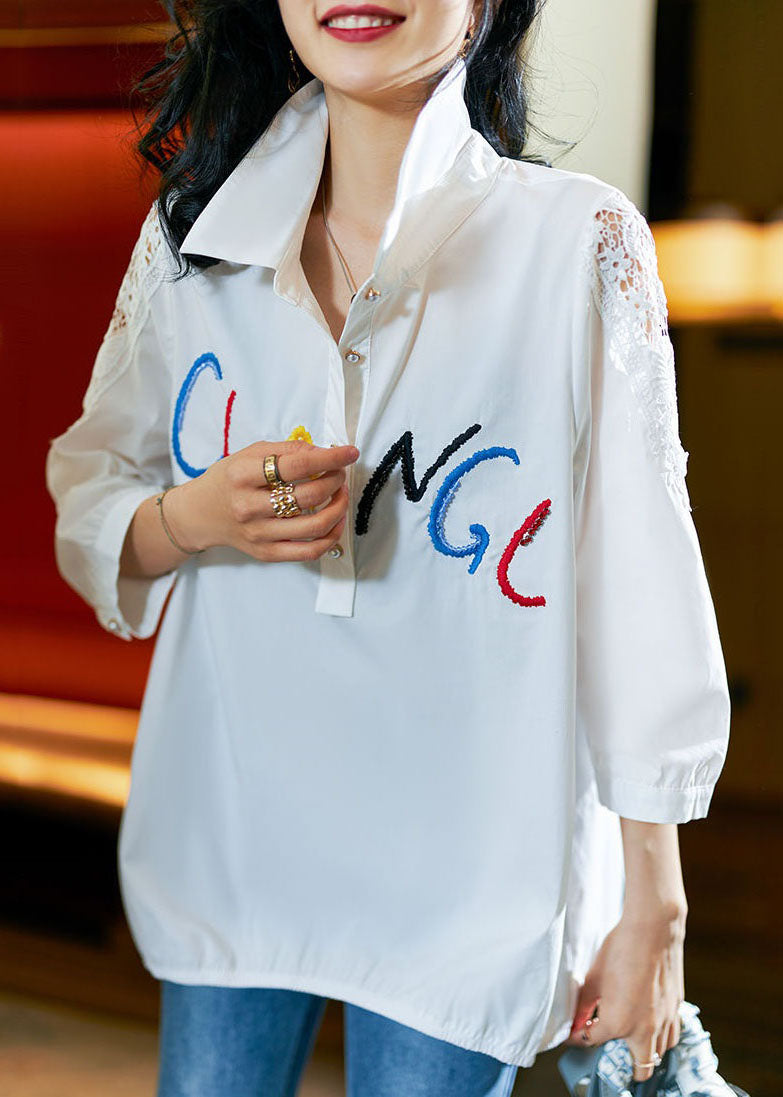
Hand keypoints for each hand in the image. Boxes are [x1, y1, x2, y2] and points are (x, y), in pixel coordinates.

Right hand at [164, 438, 359, 559]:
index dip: (330, 458)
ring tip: (340, 495)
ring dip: (338, 508)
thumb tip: (324, 452)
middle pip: (309, 495)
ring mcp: (258, 533)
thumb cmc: (227, 481)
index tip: (349, 453)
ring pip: (315, 525)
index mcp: (242, 475)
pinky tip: (334, 522)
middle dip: (335, 481)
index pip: (296, 465)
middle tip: (339, 474)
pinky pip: (309, 551)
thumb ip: (286, 451)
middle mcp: (248, 506)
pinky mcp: (265, 552)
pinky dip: (330, 537)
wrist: (199, 514)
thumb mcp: (248, 454)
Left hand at [565, 905, 686, 1083]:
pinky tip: (649, 1023)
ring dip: (644, 1052)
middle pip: (639, 1069)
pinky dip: (661, 1038)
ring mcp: (665, 1021)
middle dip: (621, 1063)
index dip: (579, 1037)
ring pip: (659, 1055)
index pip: (593, 1042)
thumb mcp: (593, 978)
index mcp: (618, 1024)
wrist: (653, 929)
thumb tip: (576, 1023)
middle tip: (607, 1043)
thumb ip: (583, 1006)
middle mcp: (645, 1030)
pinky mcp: (677, 1008)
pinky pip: (671, 1036)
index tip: (575, 1032)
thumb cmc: (620, 949)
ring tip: (629, 1036)